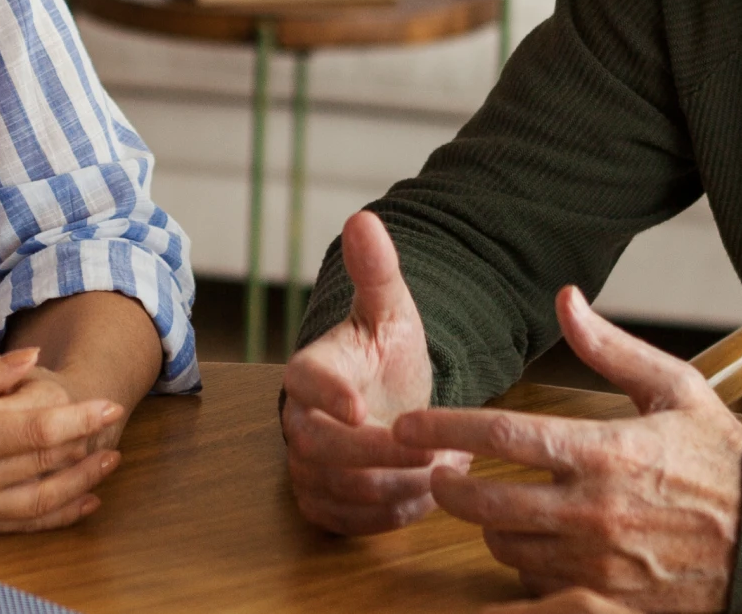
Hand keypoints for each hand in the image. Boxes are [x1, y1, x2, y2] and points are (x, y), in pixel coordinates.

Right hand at [0, 345, 125, 535]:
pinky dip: (51, 516)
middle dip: (86, 448)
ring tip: (107, 465)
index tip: (107, 405)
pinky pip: (14, 526)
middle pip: (43, 467)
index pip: (34, 431)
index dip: (78, 419)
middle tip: (116, 429)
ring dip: (78, 485)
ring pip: (36, 503)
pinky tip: (76, 504)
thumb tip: (29, 361)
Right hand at [282, 211, 462, 533]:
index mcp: (309, 368)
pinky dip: (388, 516)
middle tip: (436, 450)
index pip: (301, 381)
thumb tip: (363, 219)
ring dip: (395, 485)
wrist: (390, 399)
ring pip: (337, 489)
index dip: (327, 396)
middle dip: (380, 454)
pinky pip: (346, 522)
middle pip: (318, 447)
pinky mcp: (321, 502)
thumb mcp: (392, 310)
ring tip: (444, 468)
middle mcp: (297, 420)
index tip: (362, 408)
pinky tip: (425, 495)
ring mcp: (305, 464)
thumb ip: (377, 271)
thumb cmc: (387, 353)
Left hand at [398, 286, 741, 612]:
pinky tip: (505, 577)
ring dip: (492, 531)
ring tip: (498, 513)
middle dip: (450, 489)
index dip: (444, 428)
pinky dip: (515, 592)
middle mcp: (595, 512)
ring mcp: (601, 566)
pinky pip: (538, 605)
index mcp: (605, 452)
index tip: (405, 426)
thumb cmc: (724, 457)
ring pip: (509, 550)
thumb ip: (610, 348)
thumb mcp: (675, 388)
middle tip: (438, 475)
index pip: (502, 435)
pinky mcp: (612, 606)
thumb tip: (566, 299)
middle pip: (487, 503)